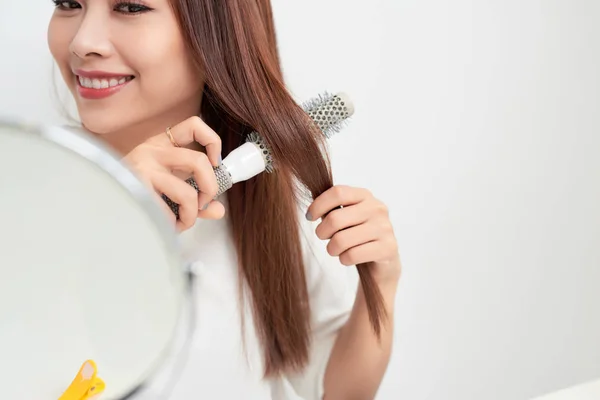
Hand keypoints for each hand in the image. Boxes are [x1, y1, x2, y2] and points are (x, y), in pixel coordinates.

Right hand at [123, 116, 224, 231]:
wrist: (98, 202)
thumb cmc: (134, 192)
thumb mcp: (168, 189)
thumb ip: (195, 198)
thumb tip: (218, 209)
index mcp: (161, 143)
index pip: (193, 125)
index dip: (212, 141)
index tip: (216, 162)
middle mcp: (152, 151)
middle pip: (199, 161)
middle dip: (211, 186)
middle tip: (205, 202)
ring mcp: (143, 169)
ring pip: (187, 192)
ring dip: (192, 213)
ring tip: (184, 220)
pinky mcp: (137, 190)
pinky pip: (169, 212)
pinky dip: (175, 224)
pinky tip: (167, 225)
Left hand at [306, 185, 400, 282]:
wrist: (383, 258)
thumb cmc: (357, 234)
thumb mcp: (346, 216)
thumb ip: (331, 209)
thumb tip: (312, 211)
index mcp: (365, 195)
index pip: (337, 193)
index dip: (318, 205)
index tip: (310, 216)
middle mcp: (377, 208)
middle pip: (335, 219)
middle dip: (321, 232)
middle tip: (323, 237)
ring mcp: (384, 228)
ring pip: (341, 240)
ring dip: (331, 249)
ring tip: (335, 249)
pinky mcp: (387, 248)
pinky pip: (352, 255)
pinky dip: (344, 259)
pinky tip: (348, 257)